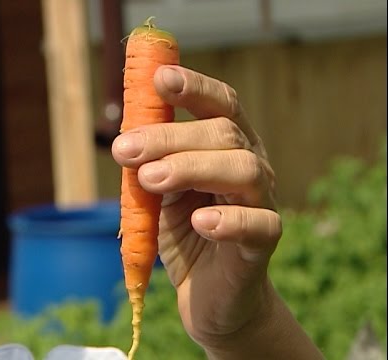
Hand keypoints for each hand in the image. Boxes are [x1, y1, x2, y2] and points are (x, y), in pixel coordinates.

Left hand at [112, 66, 321, 358]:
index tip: (160, 79)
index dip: (195, 87)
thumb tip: (125, 136)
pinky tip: (201, 221)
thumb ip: (150, 164)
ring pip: (244, 169)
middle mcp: (251, 167)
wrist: (209, 294)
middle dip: (170, 136)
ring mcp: (262, 203)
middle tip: (124, 150)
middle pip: (224, 134)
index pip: (221, 105)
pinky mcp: (264, 243)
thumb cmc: (185, 234)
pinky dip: (229, 218)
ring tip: (149, 179)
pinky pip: (259, 225)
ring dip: (191, 168)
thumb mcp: (160, 193)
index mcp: (227, 148)